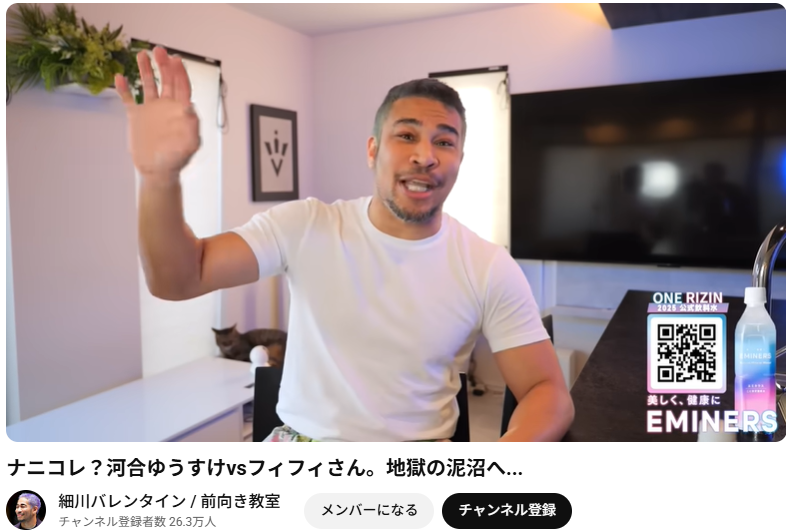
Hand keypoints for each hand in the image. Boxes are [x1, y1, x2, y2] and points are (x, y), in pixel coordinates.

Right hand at [115, 46, 199, 182]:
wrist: (155, 171)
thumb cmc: (175, 160)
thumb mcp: (188, 145)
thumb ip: (192, 127)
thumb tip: (191, 108)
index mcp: (179, 112)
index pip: (182, 87)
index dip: (180, 73)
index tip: (175, 59)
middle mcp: (166, 107)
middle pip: (167, 81)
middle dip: (164, 65)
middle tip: (159, 50)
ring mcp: (151, 111)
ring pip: (149, 85)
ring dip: (146, 70)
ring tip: (141, 55)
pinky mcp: (136, 117)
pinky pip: (128, 99)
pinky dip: (124, 89)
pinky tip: (119, 77)